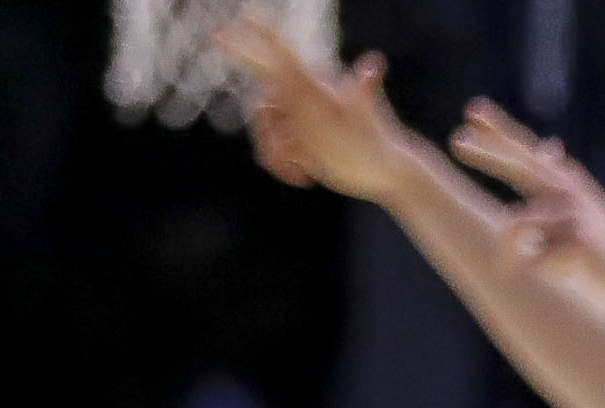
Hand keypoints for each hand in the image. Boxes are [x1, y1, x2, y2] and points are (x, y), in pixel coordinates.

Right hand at [215, 20, 406, 198]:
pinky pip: (271, 149)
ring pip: (264, 130)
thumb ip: (360, 90)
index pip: (277, 55)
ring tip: (303, 173)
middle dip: (268, 133)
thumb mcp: (367, 117)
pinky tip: (304, 177)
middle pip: (261, 103)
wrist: (386, 172)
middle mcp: (301, 95)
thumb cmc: (379, 141)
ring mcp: (297, 118)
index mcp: (311, 83)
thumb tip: (373, 66)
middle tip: (295, 156)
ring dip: (275, 155)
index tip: (217, 32)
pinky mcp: (297, 139)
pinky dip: (280, 165)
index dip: (249, 41)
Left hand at [450, 103, 604, 289]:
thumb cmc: (599, 239)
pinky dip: (534, 269)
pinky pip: (536, 257)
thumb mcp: (577, 204)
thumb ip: (555, 178)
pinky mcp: (580, 241)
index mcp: (561, 180)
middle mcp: (566, 189)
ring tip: (505, 267)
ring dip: (506, 249)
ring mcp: (574, 213)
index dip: (498, 129)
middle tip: (457, 141)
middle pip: (519, 165)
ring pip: (517, 224)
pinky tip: (553, 276)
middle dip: (487, 152)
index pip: (524, 150)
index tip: (471, 110)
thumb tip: (548, 146)